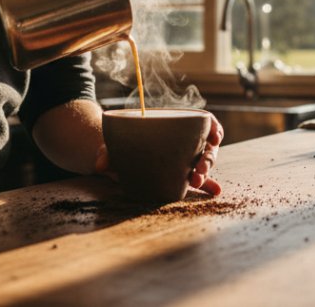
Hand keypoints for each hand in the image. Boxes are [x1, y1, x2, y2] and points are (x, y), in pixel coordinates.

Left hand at [92, 113, 223, 195]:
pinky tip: (214, 191)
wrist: (116, 157)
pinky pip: (198, 180)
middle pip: (205, 147)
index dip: (213, 127)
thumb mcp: (113, 145)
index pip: (202, 122)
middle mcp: (185, 142)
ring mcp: (184, 159)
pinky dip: (208, 185)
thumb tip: (100, 164)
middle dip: (207, 160)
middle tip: (198, 171)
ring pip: (202, 163)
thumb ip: (107, 151)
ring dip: (205, 173)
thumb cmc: (120, 144)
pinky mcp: (181, 176)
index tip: (214, 137)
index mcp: (175, 126)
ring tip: (197, 182)